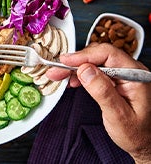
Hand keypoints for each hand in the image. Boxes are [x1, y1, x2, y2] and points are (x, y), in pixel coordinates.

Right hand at [46, 43, 150, 162]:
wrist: (144, 143)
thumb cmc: (137, 134)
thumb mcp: (118, 116)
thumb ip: (102, 91)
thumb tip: (85, 70)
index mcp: (136, 75)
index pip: (108, 55)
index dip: (84, 56)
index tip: (66, 62)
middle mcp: (130, 71)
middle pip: (99, 56)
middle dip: (75, 62)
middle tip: (56, 70)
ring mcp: (122, 75)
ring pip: (94, 63)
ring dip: (75, 68)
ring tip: (58, 75)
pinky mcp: (115, 80)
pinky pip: (95, 71)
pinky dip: (80, 74)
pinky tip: (71, 80)